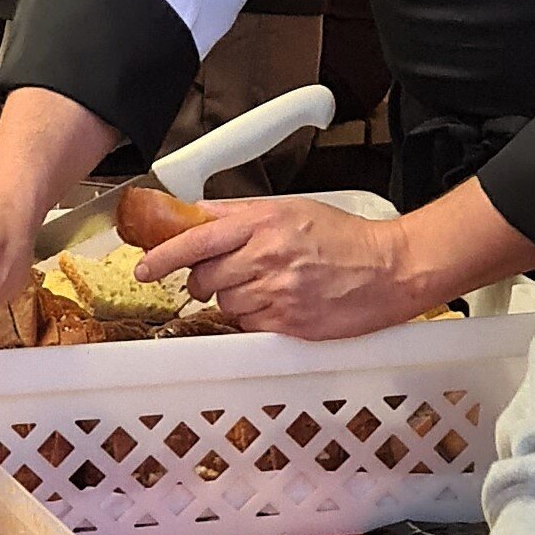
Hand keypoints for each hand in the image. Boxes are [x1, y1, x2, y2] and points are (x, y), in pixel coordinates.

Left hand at [136, 197, 424, 337]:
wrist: (389, 268)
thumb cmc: (343, 237)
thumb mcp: (291, 209)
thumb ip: (239, 215)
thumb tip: (196, 216)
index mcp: (264, 223)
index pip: (197, 239)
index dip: (164, 256)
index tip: (144, 267)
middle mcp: (267, 256)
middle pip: (205, 277)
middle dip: (204, 280)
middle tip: (222, 275)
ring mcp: (278, 292)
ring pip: (225, 304)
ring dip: (232, 299)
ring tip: (263, 286)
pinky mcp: (290, 323)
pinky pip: (248, 325)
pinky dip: (253, 318)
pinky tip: (276, 304)